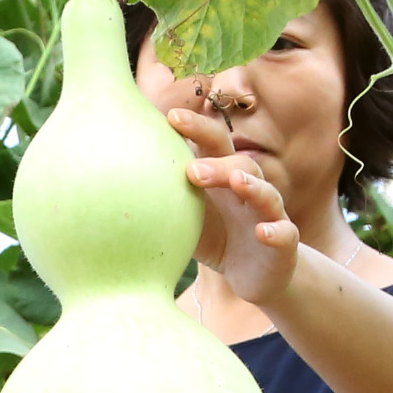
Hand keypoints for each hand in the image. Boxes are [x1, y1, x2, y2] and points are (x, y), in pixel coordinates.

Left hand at [167, 96, 299, 305]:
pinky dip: (276, 231)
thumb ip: (160, 196)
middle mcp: (249, 189)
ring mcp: (270, 215)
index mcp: (224, 177)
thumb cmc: (214, 237)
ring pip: (267, 193)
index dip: (196, 129)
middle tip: (191, 170)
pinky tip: (263, 232)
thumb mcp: (185, 216)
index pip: (213, 144)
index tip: (171, 117)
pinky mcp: (284, 245)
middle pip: (240, 164)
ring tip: (236, 182)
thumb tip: (107, 177)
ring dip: (252, 186)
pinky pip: (285, 234)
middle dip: (218, 163)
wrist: (254, 275)